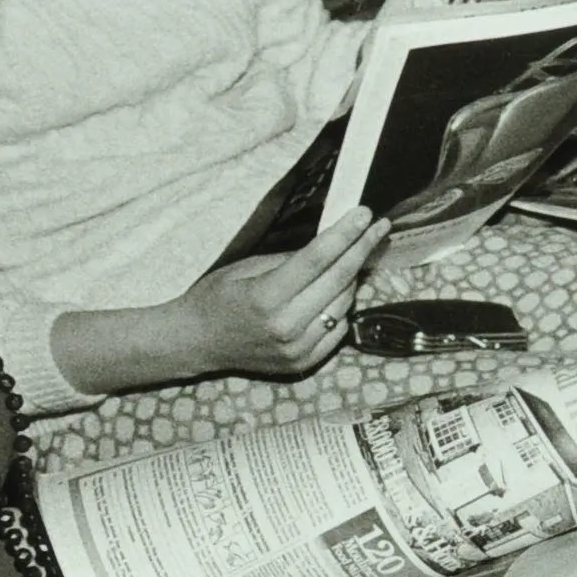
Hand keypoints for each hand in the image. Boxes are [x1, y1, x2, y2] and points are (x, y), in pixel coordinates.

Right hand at [178, 210, 387, 377]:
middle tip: (379, 227)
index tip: (365, 214)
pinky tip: (340, 289)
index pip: (318, 259)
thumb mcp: (246, 268)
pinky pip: (338, 328)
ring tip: (356, 254)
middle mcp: (286, 326)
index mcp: (266, 297)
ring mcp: (298, 348)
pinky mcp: (304, 362)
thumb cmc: (217, 297)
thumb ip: (289, 259)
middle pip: (339, 280)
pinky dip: (342, 306)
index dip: (345, 234)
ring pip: (344, 304)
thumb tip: (330, 244)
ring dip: (354, 277)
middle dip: (362, 248)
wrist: (197, 342)